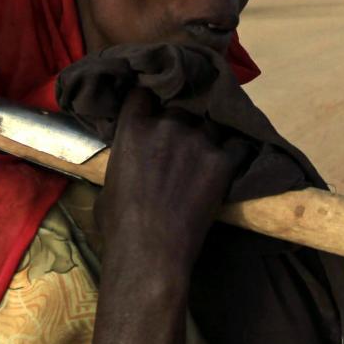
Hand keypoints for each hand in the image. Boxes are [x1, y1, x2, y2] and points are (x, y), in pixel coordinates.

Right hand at [99, 86, 246, 275]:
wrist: (151, 251)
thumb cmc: (119, 224)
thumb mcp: (107, 183)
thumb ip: (123, 158)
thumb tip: (128, 159)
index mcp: (133, 127)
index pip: (144, 92)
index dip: (149, 98)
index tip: (153, 104)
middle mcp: (167, 124)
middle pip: (181, 101)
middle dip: (181, 111)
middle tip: (184, 126)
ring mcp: (198, 140)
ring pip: (210, 118)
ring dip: (209, 127)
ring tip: (210, 138)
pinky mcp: (222, 160)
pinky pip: (235, 143)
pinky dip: (233, 147)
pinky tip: (232, 153)